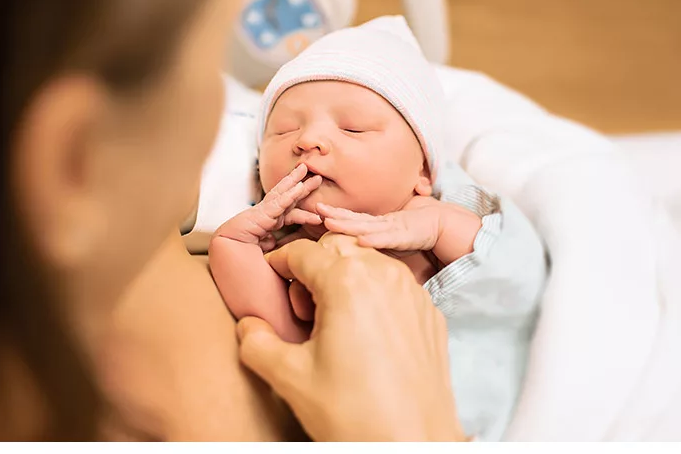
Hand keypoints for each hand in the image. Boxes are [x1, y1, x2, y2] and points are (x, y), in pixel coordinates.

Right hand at [215, 164, 322, 250]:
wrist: (228, 253)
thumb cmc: (244, 254)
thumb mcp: (267, 250)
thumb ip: (273, 244)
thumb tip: (274, 241)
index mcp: (271, 222)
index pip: (291, 212)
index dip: (305, 209)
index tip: (319, 210)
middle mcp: (268, 215)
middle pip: (289, 197)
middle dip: (303, 186)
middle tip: (317, 177)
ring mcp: (264, 213)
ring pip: (282, 193)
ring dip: (295, 181)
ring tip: (306, 169)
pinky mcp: (260, 214)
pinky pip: (278, 203)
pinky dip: (289, 195)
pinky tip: (299, 187)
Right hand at [235, 234, 465, 441]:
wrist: (412, 445)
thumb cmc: (355, 414)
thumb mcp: (290, 378)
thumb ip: (256, 342)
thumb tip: (249, 325)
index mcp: (347, 281)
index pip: (302, 251)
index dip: (280, 264)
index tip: (272, 281)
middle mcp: (385, 275)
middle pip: (339, 246)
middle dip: (315, 265)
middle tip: (303, 307)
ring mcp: (414, 292)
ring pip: (371, 260)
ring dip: (346, 276)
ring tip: (334, 319)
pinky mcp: (430, 313)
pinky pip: (396, 285)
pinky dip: (375, 294)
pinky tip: (365, 332)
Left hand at [316, 196, 442, 253]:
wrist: (445, 224)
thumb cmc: (421, 230)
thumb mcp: (397, 236)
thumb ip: (383, 238)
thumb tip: (365, 245)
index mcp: (381, 224)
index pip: (355, 218)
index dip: (338, 213)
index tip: (320, 210)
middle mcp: (384, 224)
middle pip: (355, 219)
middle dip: (335, 214)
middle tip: (316, 208)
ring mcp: (393, 228)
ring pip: (366, 226)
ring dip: (347, 224)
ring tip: (330, 222)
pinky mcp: (404, 235)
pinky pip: (387, 239)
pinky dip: (374, 240)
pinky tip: (361, 241)